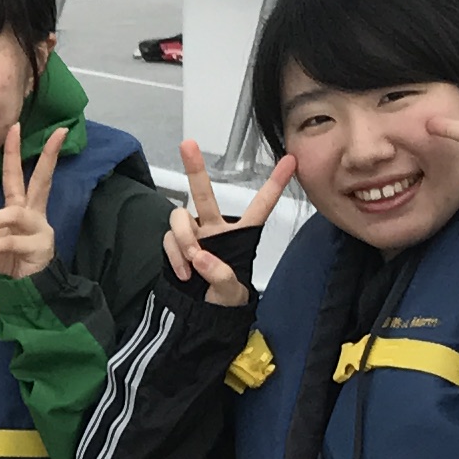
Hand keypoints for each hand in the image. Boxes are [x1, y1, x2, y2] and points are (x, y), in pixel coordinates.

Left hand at [0, 124, 69, 285]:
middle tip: (56, 133)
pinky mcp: (38, 247)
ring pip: (14, 213)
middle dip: (48, 156)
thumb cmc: (7, 263)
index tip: (14, 125)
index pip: (18, 174)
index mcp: (21, 207)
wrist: (27, 292)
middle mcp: (34, 213)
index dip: (15, 151)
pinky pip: (8, 241)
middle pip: (42, 179)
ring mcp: (39, 229)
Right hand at [164, 142, 294, 307]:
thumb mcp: (231, 294)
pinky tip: (183, 272)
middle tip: (187, 144)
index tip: (290, 160)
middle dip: (195, 169)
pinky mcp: (174, 244)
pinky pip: (168, 239)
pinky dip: (174, 255)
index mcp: (240, 235)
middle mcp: (214, 228)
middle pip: (204, 194)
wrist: (199, 315)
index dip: (274, 184)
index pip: (260, 207)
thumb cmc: (224, 300)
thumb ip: (220, 275)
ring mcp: (192, 235)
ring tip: (191, 262)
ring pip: (179, 217)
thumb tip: (200, 256)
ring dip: (182, 238)